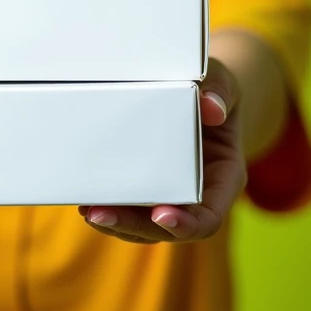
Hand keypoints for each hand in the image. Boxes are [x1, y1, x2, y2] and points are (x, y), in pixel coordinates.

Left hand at [78, 57, 246, 242]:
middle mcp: (198, 195)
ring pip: (143, 225)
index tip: (162, 216)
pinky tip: (86, 199)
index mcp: (223, 178)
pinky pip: (130, 208)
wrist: (199, 92)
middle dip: (133, 225)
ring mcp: (170, 195)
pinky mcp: (147, 188)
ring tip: (88, 210)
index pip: (209, 217)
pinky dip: (110, 207)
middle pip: (167, 227)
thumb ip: (221, 91)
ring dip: (115, 222)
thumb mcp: (222, 82)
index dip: (187, 225)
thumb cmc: (213, 89)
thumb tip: (212, 108)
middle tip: (100, 214)